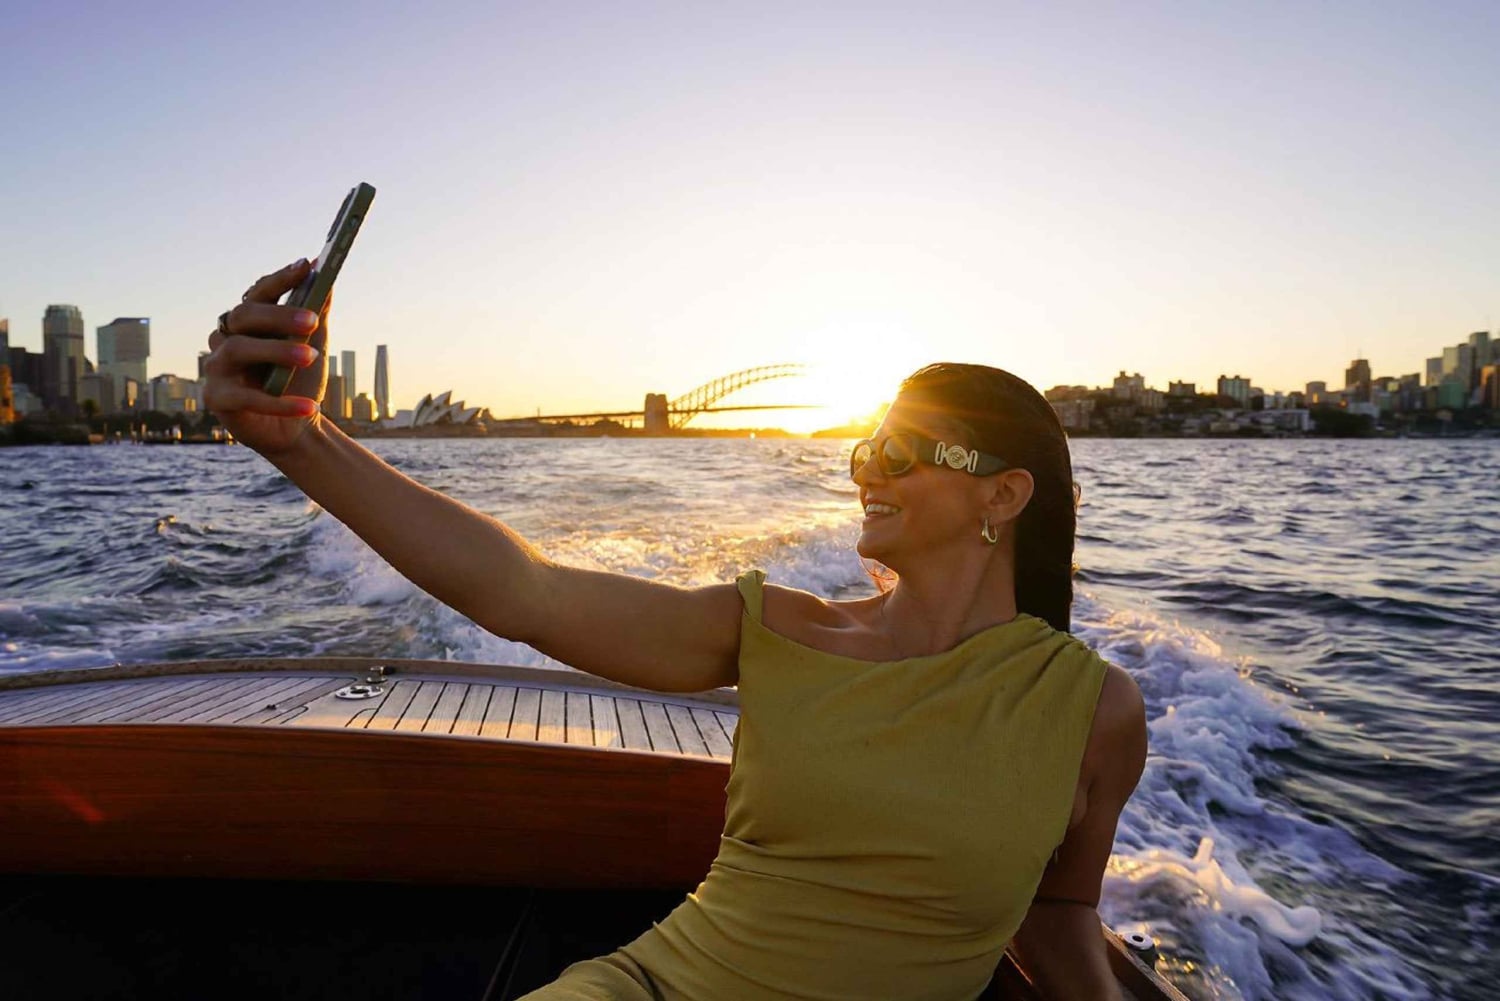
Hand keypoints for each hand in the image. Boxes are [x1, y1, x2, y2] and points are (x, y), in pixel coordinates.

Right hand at [202, 258, 330, 457]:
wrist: (296, 428)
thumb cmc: (300, 381)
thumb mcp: (313, 345)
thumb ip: (316, 314)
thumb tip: (326, 278)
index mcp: (248, 323)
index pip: (258, 293)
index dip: (280, 279)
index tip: (307, 266)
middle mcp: (226, 338)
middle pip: (243, 316)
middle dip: (279, 315)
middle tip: (312, 320)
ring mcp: (217, 368)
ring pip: (238, 349)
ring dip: (277, 351)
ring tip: (312, 358)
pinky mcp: (217, 399)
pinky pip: (246, 398)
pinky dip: (280, 403)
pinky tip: (309, 407)